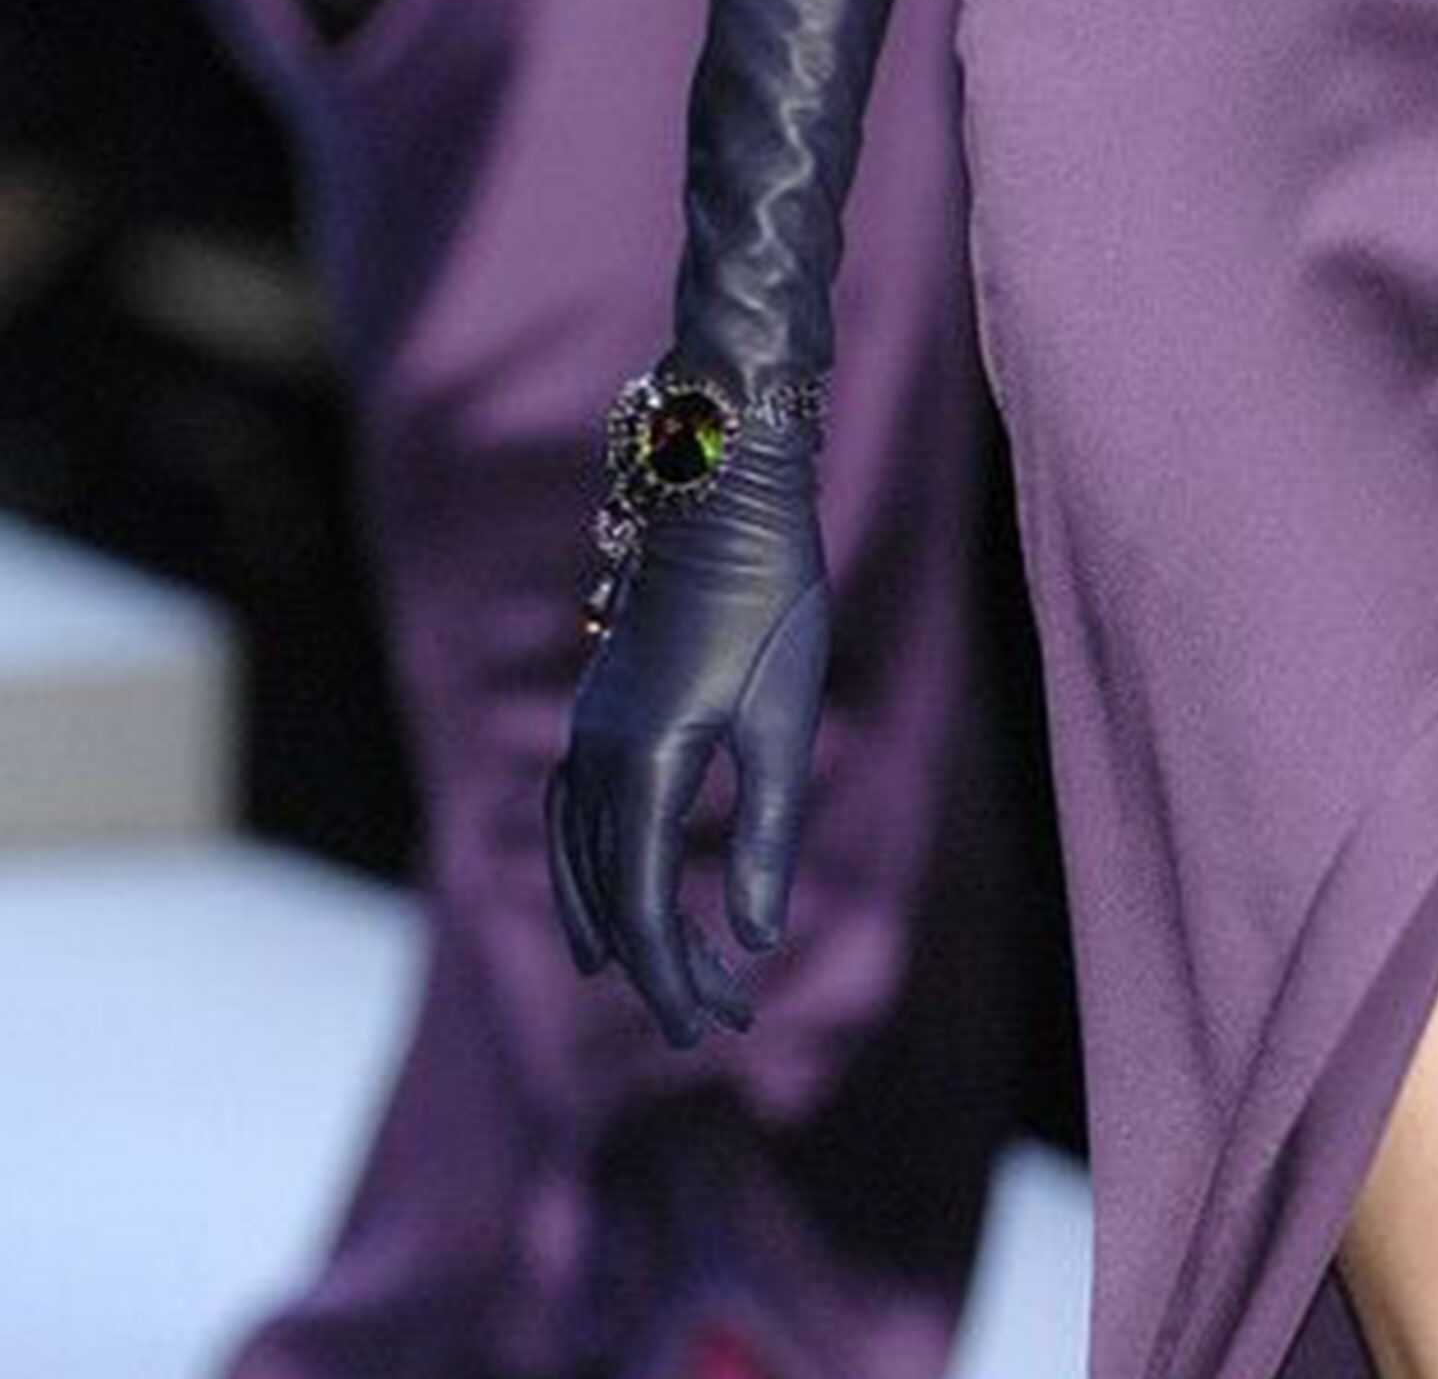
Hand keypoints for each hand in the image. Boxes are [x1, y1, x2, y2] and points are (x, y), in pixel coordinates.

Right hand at [544, 415, 830, 1046]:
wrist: (721, 489)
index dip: (678, 981)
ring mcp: (589, 726)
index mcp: (644, 766)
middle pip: (613, 894)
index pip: (647, 910)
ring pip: (580, 856)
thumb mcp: (786, 720)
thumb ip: (770, 834)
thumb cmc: (771, 595)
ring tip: (634, 979)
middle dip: (659, 966)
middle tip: (719, 1023)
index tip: (720, 1029)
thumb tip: (755, 942)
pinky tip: (608, 880)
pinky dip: (585, 864)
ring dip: (615, 920)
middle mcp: (596, 754)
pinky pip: (571, 810)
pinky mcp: (601, 704)